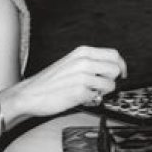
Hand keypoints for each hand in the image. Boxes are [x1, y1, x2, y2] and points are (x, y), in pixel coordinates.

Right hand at [9, 46, 126, 119]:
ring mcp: (82, 77)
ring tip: (89, 91)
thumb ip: (90, 62)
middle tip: (101, 84)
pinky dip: (92, 99)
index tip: (121, 74)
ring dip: (102, 92)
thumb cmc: (50, 81)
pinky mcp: (80, 92)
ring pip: (110, 85)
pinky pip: (98, 97)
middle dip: (112, 79)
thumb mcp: (71, 62)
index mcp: (82, 52)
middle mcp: (84, 62)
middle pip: (115, 69)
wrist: (30, 94)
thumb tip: (112, 67)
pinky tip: (81, 97)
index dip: (121, 65)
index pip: (114, 55)